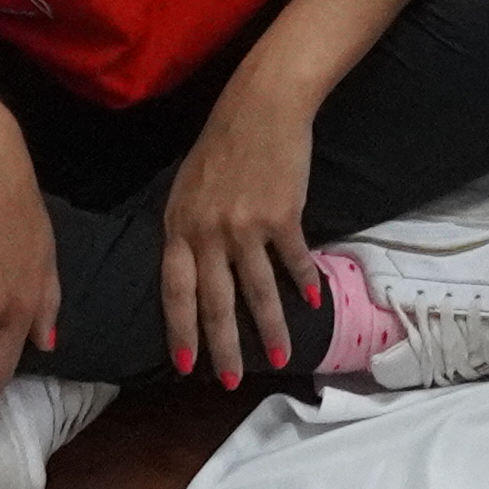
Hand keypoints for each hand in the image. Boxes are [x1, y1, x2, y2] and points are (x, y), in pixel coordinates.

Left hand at [159, 65, 328, 383]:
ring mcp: (245, 226)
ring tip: (281, 358)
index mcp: (179, 227)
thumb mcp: (188, 188)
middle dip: (222, 347)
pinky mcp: (282, 216)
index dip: (181, 331)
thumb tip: (193, 272)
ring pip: (257, 291)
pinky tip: (313, 303)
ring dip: (271, 329)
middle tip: (228, 383)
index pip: (175, 292)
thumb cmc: (222, 144)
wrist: (261, 106)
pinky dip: (305, 284)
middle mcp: (208, 233)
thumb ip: (189, 231)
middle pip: (215, 303)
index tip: (186, 365)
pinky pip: (293, 261)